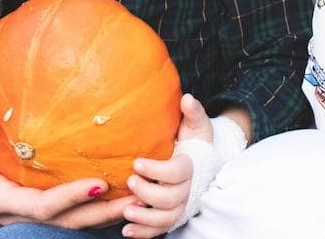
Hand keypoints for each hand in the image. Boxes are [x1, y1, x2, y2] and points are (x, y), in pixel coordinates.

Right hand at [0, 109, 132, 227]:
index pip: (40, 207)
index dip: (69, 199)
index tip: (97, 184)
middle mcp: (18, 211)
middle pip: (66, 222)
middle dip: (100, 214)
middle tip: (136, 198)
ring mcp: (28, 210)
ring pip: (72, 219)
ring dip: (105, 211)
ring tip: (140, 196)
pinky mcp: (37, 202)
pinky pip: (69, 207)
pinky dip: (94, 201)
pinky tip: (120, 185)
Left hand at [121, 94, 212, 237]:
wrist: (199, 162)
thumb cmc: (194, 141)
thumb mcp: (195, 125)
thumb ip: (193, 112)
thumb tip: (187, 98)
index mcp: (191, 167)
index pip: (177, 172)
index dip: (157, 170)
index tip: (136, 162)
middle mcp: (188, 190)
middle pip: (170, 199)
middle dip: (148, 193)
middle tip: (130, 182)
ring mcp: (180, 206)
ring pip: (165, 219)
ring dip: (144, 218)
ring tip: (126, 210)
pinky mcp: (171, 216)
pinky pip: (159, 230)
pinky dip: (143, 233)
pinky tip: (126, 230)